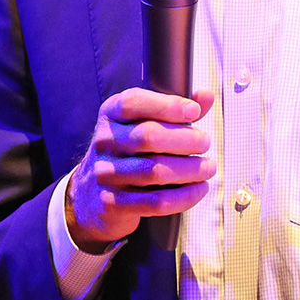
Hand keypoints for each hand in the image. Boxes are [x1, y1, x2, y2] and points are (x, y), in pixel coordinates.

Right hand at [66, 87, 216, 249]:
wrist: (90, 196)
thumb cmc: (127, 153)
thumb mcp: (141, 124)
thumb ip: (174, 111)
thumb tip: (206, 96)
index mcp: (110, 114)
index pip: (133, 102)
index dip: (167, 105)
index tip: (194, 111)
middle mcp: (105, 142)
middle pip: (147, 136)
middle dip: (185, 139)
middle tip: (205, 142)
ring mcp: (106, 174)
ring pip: (154, 171)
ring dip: (190, 169)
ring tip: (208, 167)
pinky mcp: (114, 204)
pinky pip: (155, 202)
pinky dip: (184, 196)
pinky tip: (199, 189)